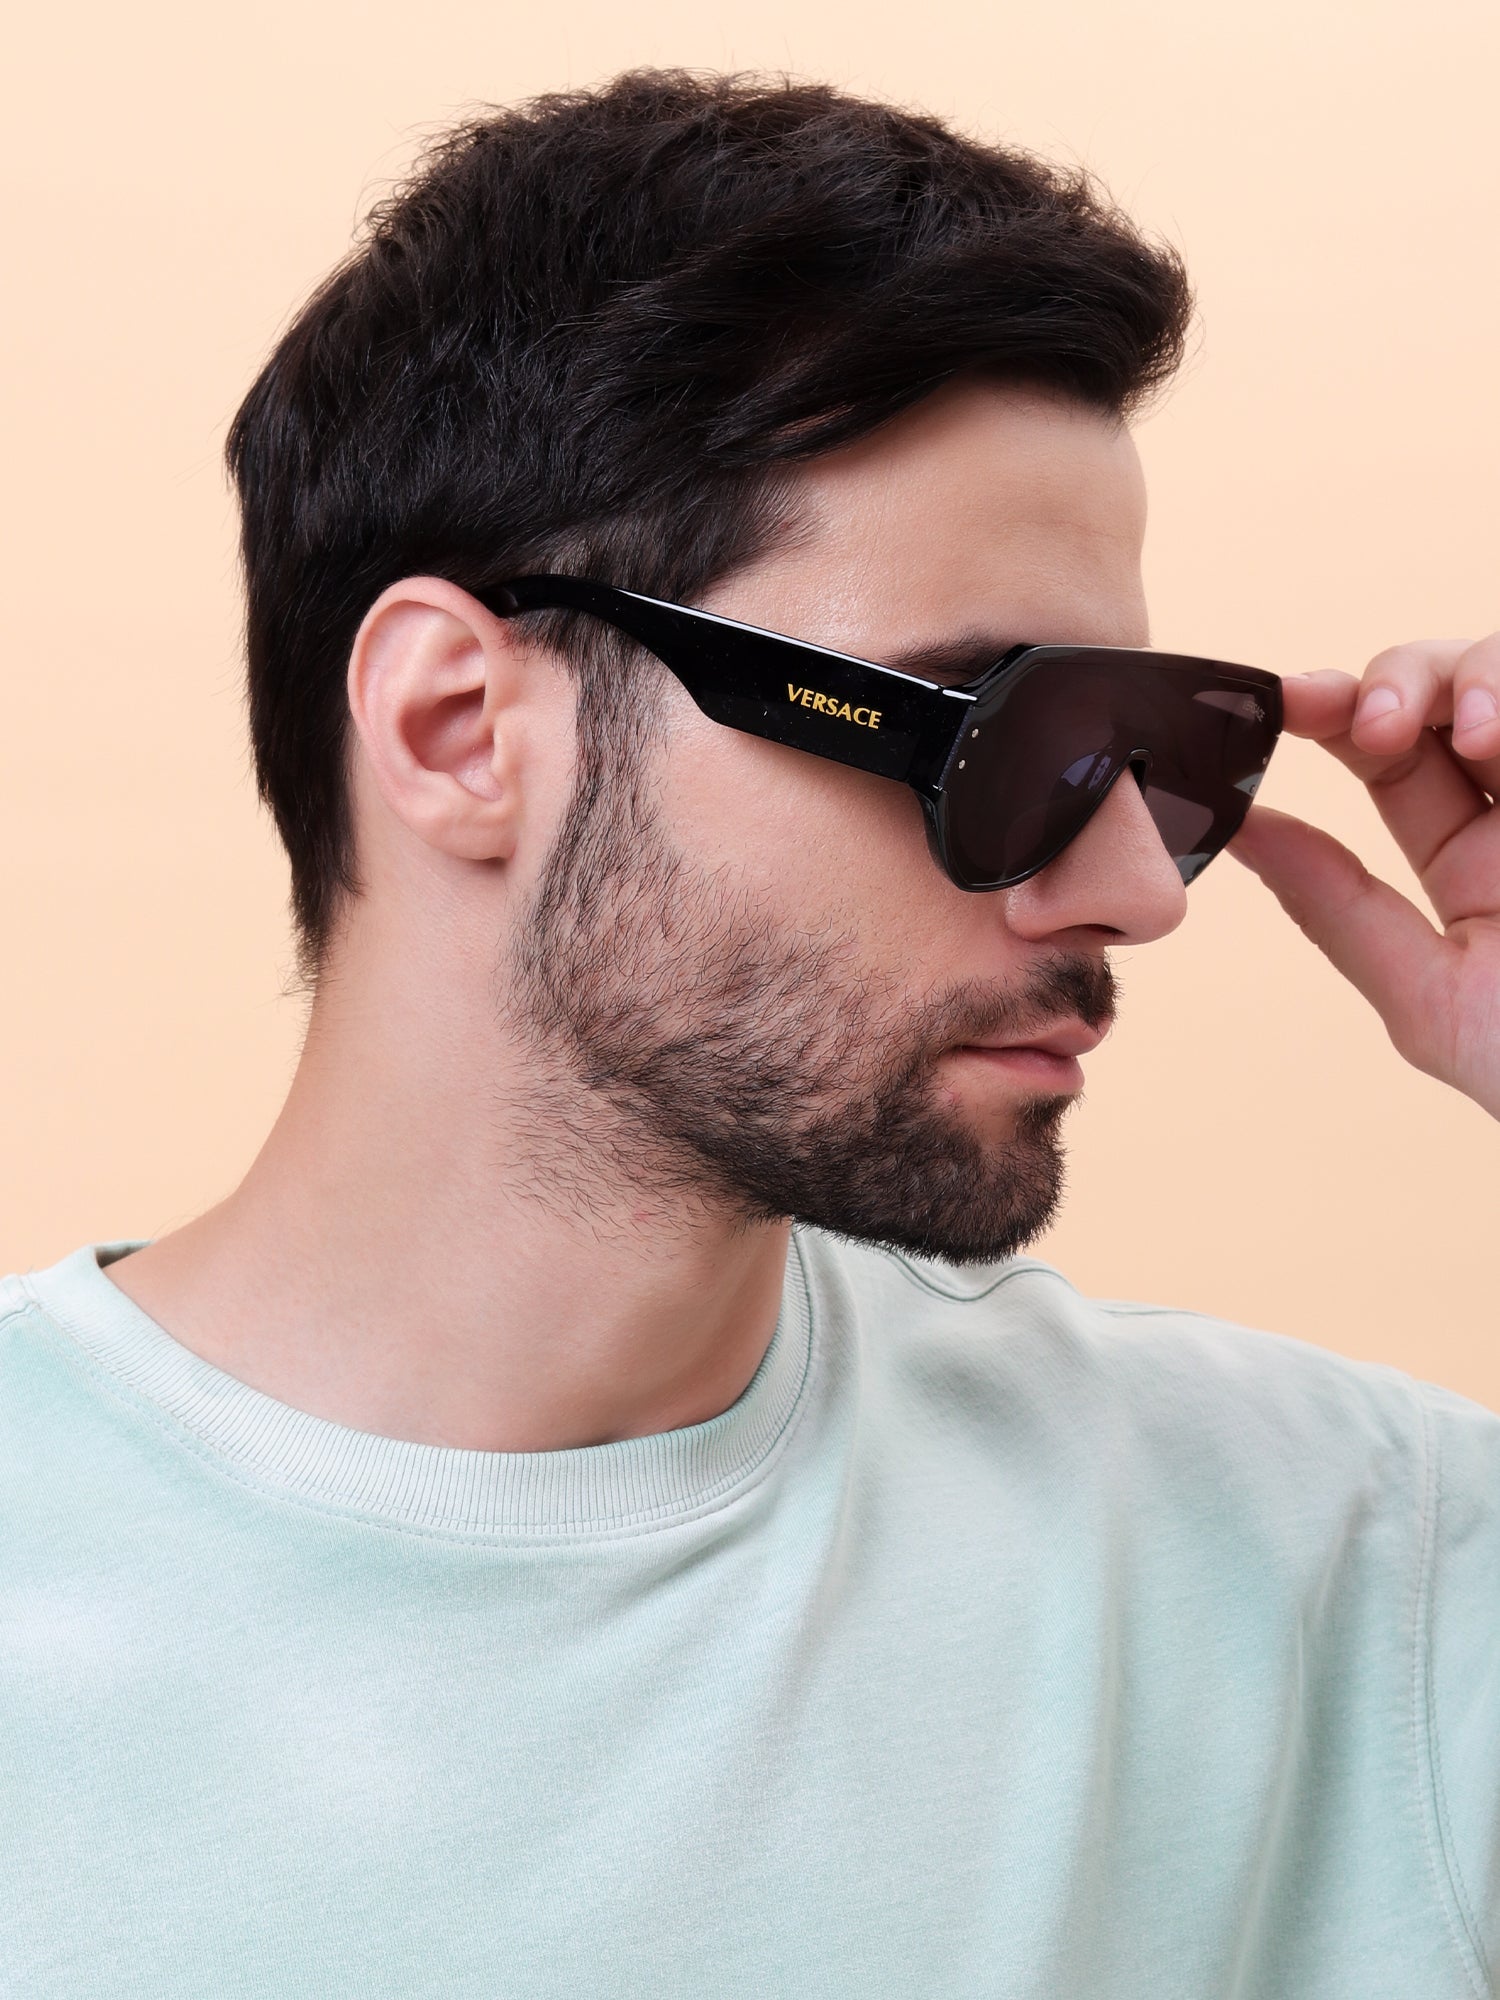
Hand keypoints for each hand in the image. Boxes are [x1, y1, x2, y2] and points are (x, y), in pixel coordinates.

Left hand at [1227, 634, 1499, 1119]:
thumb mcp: (1432, 999)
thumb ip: (1339, 909)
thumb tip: (1241, 831)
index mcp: (1472, 865)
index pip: (1390, 756)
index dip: (1333, 713)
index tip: (1283, 701)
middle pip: (1449, 689)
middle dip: (1398, 679)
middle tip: (1377, 722)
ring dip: (1475, 676)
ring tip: (1476, 731)